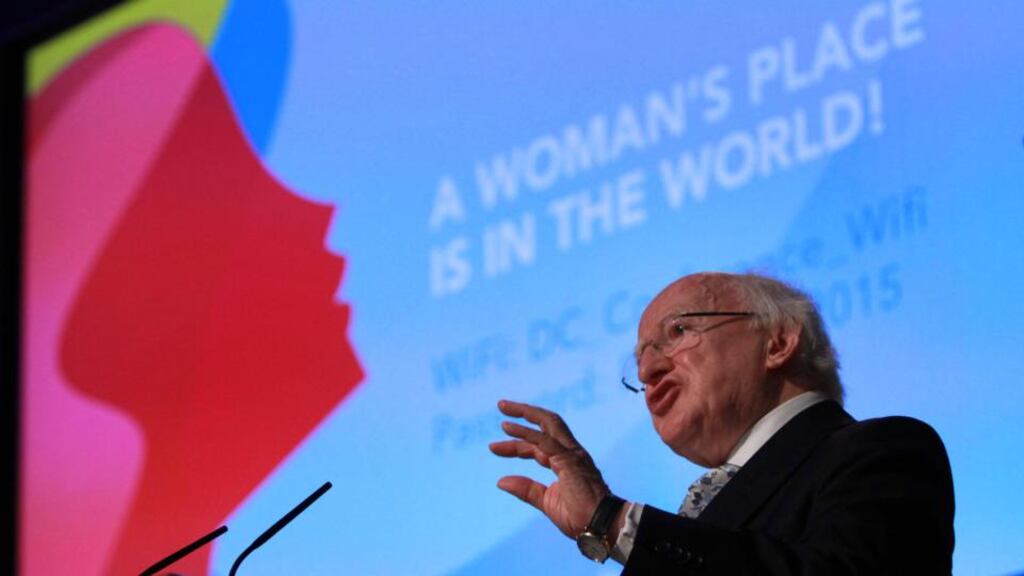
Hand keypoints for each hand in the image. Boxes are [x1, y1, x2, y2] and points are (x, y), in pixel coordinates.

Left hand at [489, 399, 610, 538]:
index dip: (516, 444)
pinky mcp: (570, 460)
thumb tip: (501, 481)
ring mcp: (572, 454)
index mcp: (566, 461)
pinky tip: (509, 430)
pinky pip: (545, 441)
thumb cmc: (579, 516)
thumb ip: (526, 490)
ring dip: (525, 413)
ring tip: (503, 407)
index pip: (538, 445)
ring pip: (548, 424)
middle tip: (502, 405)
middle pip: (547, 423)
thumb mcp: (546, 501)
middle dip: (525, 412)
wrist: (599, 526)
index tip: (494, 447)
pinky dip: (527, 433)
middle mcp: (570, 452)